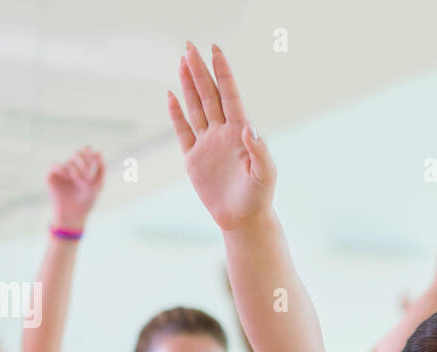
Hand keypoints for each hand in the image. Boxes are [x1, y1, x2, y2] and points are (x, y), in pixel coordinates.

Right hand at [47, 147, 103, 230]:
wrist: (73, 215)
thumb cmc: (87, 201)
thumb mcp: (98, 185)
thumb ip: (101, 168)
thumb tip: (100, 151)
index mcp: (83, 170)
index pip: (85, 154)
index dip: (89, 153)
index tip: (92, 156)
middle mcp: (72, 170)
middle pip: (76, 155)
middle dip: (84, 164)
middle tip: (88, 176)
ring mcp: (62, 173)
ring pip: (68, 162)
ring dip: (75, 171)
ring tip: (78, 182)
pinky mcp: (52, 177)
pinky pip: (55, 165)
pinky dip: (62, 170)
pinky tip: (67, 179)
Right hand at [168, 43, 274, 231]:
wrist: (243, 219)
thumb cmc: (259, 196)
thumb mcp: (265, 173)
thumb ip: (259, 150)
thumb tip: (249, 127)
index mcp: (240, 132)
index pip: (229, 95)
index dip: (222, 72)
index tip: (215, 50)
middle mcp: (223, 133)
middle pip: (209, 95)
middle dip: (199, 70)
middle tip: (189, 46)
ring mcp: (207, 143)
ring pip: (196, 107)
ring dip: (189, 85)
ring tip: (181, 61)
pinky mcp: (193, 158)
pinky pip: (183, 130)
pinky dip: (176, 114)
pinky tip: (171, 96)